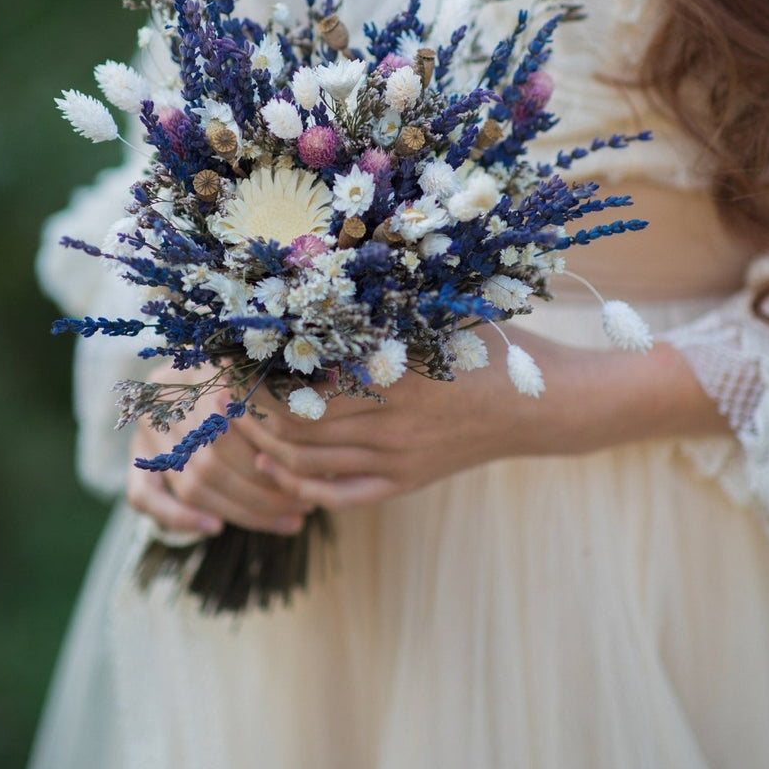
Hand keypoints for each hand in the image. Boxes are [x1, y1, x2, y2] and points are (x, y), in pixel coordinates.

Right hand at [125, 380, 314, 538]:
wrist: (192, 390)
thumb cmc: (251, 391)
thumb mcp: (265, 386)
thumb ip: (280, 410)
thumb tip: (320, 454)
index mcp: (199, 371)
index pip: (234, 429)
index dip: (273, 463)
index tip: (309, 484)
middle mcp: (164, 396)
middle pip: (213, 461)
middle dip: (263, 494)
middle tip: (302, 511)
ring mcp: (145, 430)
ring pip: (190, 484)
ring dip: (240, 512)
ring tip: (287, 522)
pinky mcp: (134, 461)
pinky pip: (143, 496)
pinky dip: (179, 518)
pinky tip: (215, 529)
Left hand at [238, 331, 727, 509]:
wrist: (542, 407)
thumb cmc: (491, 345)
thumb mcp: (440, 315)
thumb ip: (388, 305)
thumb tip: (326, 273)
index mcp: (399, 376)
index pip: (309, 381)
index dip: (264, 372)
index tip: (237, 352)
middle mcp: (393, 424)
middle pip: (298, 425)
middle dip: (254, 409)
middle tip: (226, 387)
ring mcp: (398, 460)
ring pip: (310, 462)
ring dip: (267, 444)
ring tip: (239, 421)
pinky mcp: (404, 483)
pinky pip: (339, 494)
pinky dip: (300, 485)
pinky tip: (275, 466)